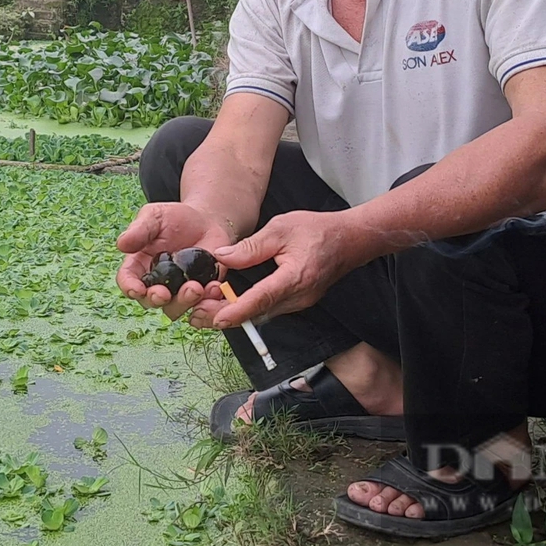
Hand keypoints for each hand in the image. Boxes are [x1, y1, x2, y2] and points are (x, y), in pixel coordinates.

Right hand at [115, 202, 235, 321]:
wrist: (205, 221)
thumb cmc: (174, 218)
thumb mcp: (154, 216)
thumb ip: (139, 230)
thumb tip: (121, 244)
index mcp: (138, 266)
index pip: (127, 281)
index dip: (129, 288)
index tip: (136, 290)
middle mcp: (156, 284)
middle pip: (150, 301)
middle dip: (156, 300)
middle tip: (164, 294)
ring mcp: (178, 291)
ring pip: (175, 308)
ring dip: (183, 302)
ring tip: (195, 288)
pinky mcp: (201, 293)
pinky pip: (202, 304)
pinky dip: (208, 300)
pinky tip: (214, 287)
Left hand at [197, 210, 362, 329]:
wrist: (349, 240)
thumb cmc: (317, 230)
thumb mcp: (281, 228)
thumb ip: (251, 246)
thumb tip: (222, 257)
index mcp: (295, 277)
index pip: (262, 298)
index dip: (237, 310)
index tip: (216, 318)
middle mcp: (298, 296)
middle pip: (257, 312)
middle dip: (226, 315)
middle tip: (196, 315)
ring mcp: (299, 303)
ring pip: (262, 314)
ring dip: (235, 314)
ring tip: (205, 309)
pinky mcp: (297, 302)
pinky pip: (269, 309)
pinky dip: (248, 308)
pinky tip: (229, 302)